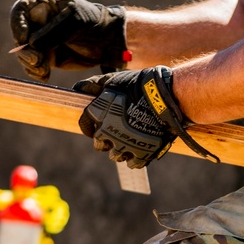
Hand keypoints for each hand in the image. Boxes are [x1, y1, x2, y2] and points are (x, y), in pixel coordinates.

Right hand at [9, 0, 126, 80]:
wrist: (109, 40)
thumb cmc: (93, 21)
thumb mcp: (74, 20)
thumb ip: (53, 31)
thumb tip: (30, 44)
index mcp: (43, 6)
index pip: (20, 10)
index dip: (17, 24)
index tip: (25, 39)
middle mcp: (39, 24)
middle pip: (19, 36)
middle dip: (24, 51)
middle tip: (37, 60)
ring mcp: (42, 41)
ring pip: (24, 53)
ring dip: (30, 63)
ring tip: (43, 69)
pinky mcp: (48, 57)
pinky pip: (34, 66)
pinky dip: (35, 72)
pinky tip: (44, 75)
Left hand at [73, 68, 217, 168]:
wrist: (166, 97)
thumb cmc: (139, 86)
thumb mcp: (114, 80)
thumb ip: (94, 85)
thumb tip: (77, 89)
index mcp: (99, 115)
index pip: (85, 125)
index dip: (90, 125)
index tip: (96, 126)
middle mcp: (108, 133)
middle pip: (99, 145)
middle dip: (105, 140)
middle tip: (116, 133)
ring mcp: (125, 145)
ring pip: (116, 155)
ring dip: (120, 149)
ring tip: (130, 141)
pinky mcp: (141, 154)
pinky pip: (133, 163)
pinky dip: (135, 158)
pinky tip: (139, 149)